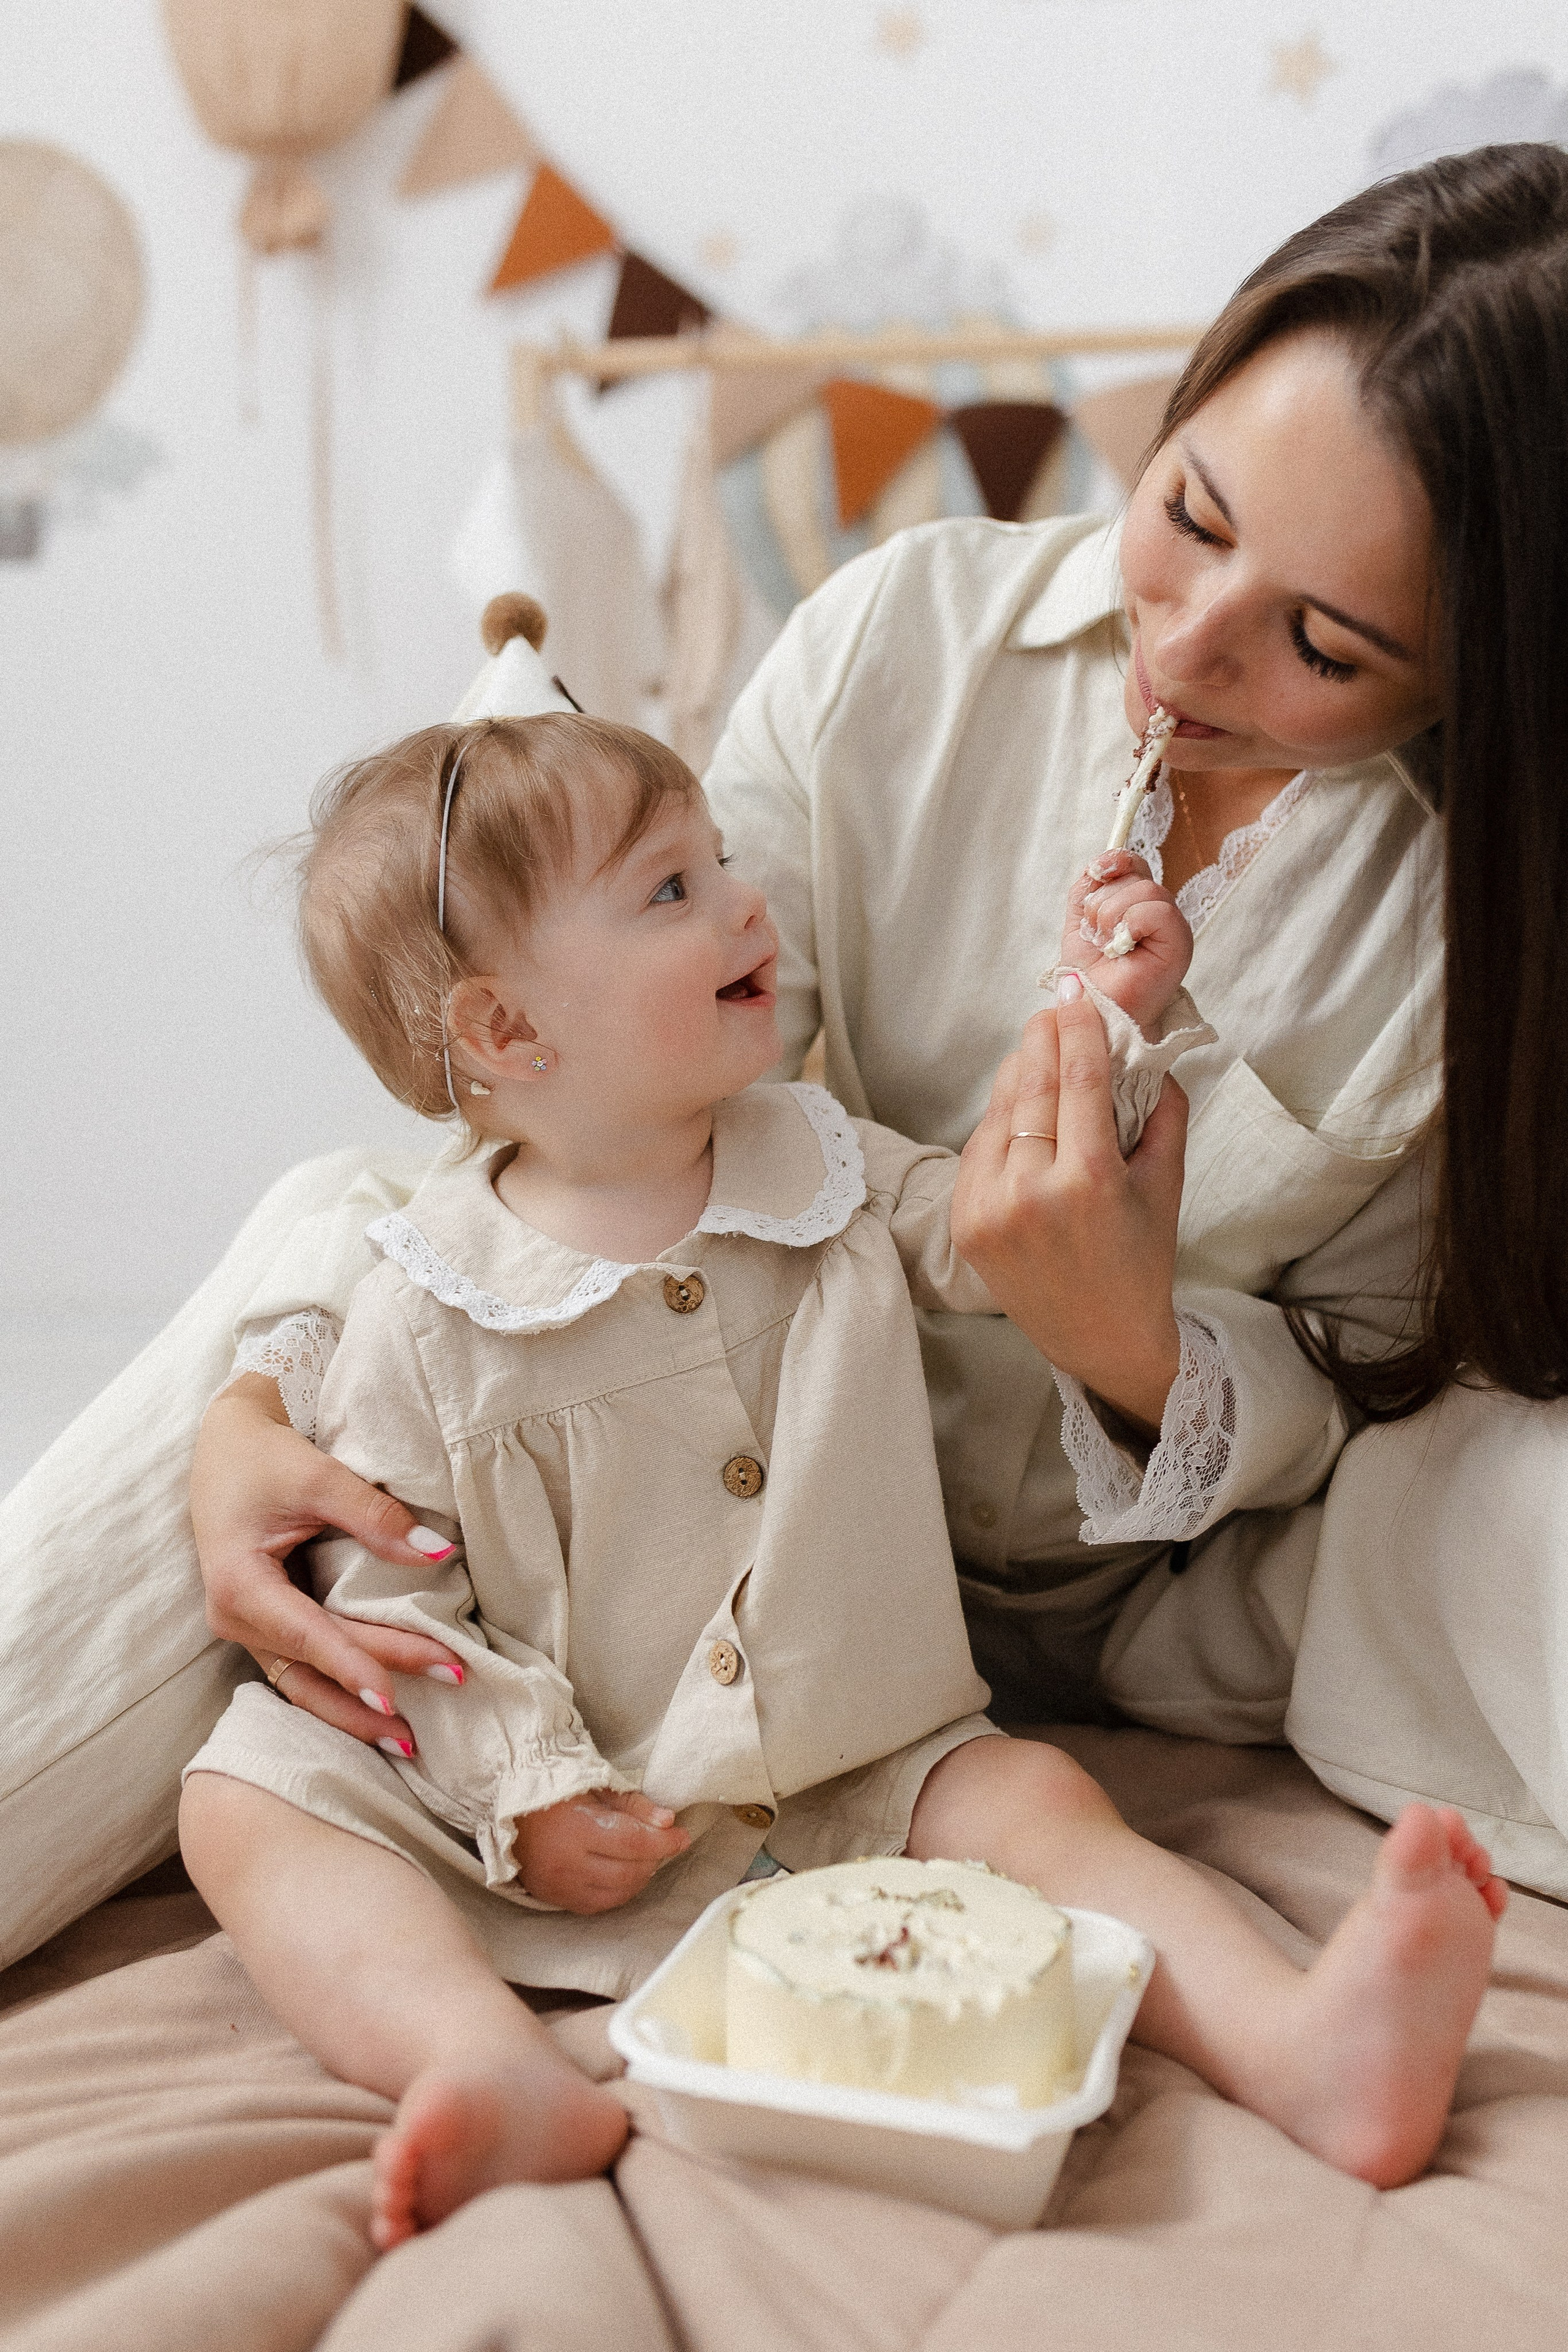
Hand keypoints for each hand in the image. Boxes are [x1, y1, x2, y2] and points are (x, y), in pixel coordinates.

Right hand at [191, 1376, 465, 1751]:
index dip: (353, 1666)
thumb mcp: (318, 1475)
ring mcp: (247, 1628)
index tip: (395, 1696)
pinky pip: (303, 1670)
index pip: (307, 1636)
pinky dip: (339, 1692)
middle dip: (373, 1692)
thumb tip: (436, 1553)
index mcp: (239, 1585)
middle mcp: (236, 1618)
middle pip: (313, 1668)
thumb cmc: (264, 1458)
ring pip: (304, 1684)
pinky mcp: (265, 1625)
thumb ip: (374, 1516)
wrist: (225, 1446)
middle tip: (444, 1688)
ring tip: (408, 1739)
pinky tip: (378, 1714)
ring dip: (352, 1713)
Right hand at [511, 1790, 691, 1912]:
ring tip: (643, 1857)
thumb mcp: (596, 1787)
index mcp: (577, 1827)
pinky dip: (617, 1893)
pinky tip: (622, 1875)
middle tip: (663, 1843)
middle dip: (654, 1858)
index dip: (664, 1841)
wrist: (507, 1810)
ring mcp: (559, 1886)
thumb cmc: (555, 1792)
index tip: (682, 1835)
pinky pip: (597, 1905)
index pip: (633, 1841)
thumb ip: (633, 1804)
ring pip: (617, 1893)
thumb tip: (668, 1821)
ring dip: (639, 1877)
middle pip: (629, 1871)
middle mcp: (567, 1863)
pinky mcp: (554, 1899)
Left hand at [951, 985, 1187, 1435]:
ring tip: (1041, 1051)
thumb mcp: (1167, 1184)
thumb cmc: (1141, 1258)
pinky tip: (1023, 1106)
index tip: (1075, 990)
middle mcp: (1030, 1194)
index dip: (1077, 1027)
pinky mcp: (964, 1220)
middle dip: (1043, 1037)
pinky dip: (1002, 1119)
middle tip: (1054, 1006)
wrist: (1098, 1337)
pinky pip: (980, 1147)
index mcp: (1088, 1183)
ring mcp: (988, 1208)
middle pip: (1031, 1086)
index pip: (1077, 1081)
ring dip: (1021, 1073)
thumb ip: (1161, 1112)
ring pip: (999, 1112)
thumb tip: (1142, 1049)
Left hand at [1057, 851, 1191, 1029]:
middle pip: (1137, 875)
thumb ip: (1088, 888)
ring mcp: (1173, 928)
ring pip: (1146, 890)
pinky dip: (1130, 924)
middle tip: (1097, 936)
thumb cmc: (1087, 974)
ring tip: (1107, 946)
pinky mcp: (1179, 945)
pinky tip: (1121, 948)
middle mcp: (1160, 913)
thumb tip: (1099, 864)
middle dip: (1103, 903)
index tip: (1096, 874)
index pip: (1134, 863)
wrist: (1089, 1010)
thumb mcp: (1079, 920)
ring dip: (1111, 917)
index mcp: (1138, 905)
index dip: (1114, 861)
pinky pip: (1157, 911)